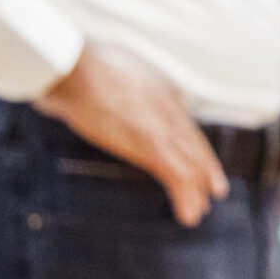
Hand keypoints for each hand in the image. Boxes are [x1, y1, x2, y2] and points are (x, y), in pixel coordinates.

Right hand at [36, 44, 228, 225]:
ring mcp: (160, 126)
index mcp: (157, 89)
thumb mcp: (97, 69)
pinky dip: (185, 196)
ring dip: (197, 188)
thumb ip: (94, 85)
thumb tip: (65, 97)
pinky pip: (177, 175)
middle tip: (214, 188)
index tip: (198, 158)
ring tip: (200, 209)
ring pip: (190, 162)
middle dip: (205, 168)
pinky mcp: (150, 144)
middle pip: (193, 143)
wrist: (73, 67)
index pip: (182, 123)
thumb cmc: (74, 65)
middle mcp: (166, 107)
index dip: (192, 144)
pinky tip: (189, 213)